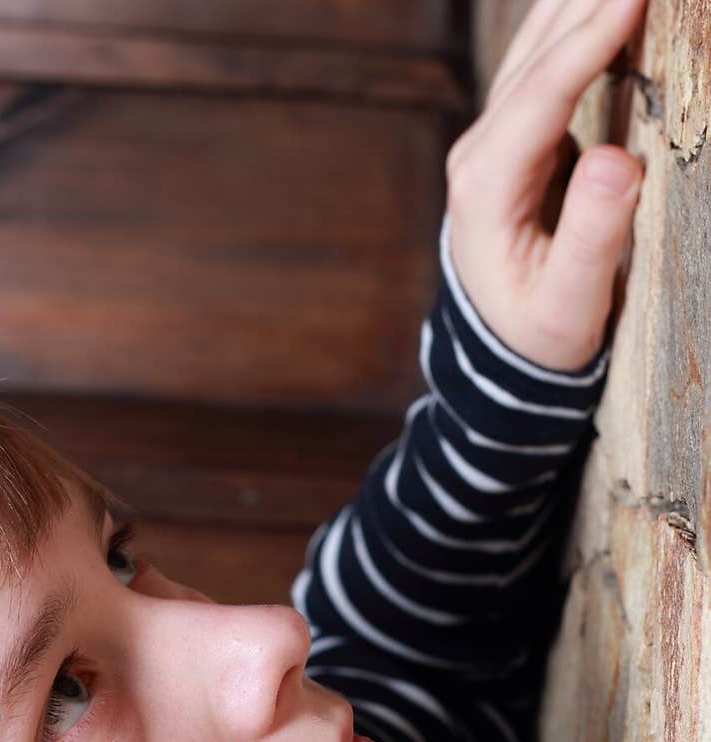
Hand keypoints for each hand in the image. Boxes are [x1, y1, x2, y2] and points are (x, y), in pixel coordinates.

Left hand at [445, 0, 645, 369]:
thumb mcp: (568, 305)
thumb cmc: (538, 335)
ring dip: (582, 1)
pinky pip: (549, 63)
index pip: (542, 94)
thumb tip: (618, 160)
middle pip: (535, 53)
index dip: (591, 39)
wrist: (500, 350)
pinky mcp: (516, 137)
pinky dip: (582, 23)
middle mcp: (479, 151)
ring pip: (536, 47)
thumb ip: (592, 236)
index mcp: (486, 187)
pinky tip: (612, 1)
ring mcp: (492, 139)